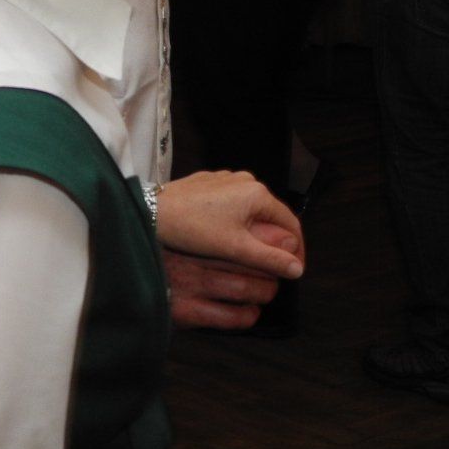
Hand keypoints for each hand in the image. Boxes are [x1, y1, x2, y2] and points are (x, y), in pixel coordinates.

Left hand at [156, 170, 303, 276]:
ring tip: (251, 255)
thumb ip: (270, 258)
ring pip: (251, 210)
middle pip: (272, 215)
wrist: (152, 211)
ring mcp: (225, 180)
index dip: (297, 249)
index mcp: (256, 194)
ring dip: (255, 232)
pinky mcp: (208, 184)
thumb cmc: (192, 227)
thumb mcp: (236, 248)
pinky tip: (226, 238)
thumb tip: (296, 268)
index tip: (294, 269)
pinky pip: (232, 204)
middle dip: (275, 241)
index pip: (291, 223)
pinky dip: (236, 222)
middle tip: (273, 266)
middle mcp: (244, 181)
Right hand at [164, 245, 280, 328]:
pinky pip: (230, 316)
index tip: (279, 248)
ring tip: (265, 290)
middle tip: (274, 271)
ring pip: (244, 287)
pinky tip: (249, 311)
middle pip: (246, 261)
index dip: (267, 242)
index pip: (241, 237)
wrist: (129, 283)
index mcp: (191, 238)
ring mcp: (189, 286)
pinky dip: (247, 315)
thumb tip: (272, 235)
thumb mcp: (188, 240)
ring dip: (263, 291)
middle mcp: (190, 260)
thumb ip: (220, 234)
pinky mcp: (187, 311)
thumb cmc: (160, 260)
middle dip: (269, 267)